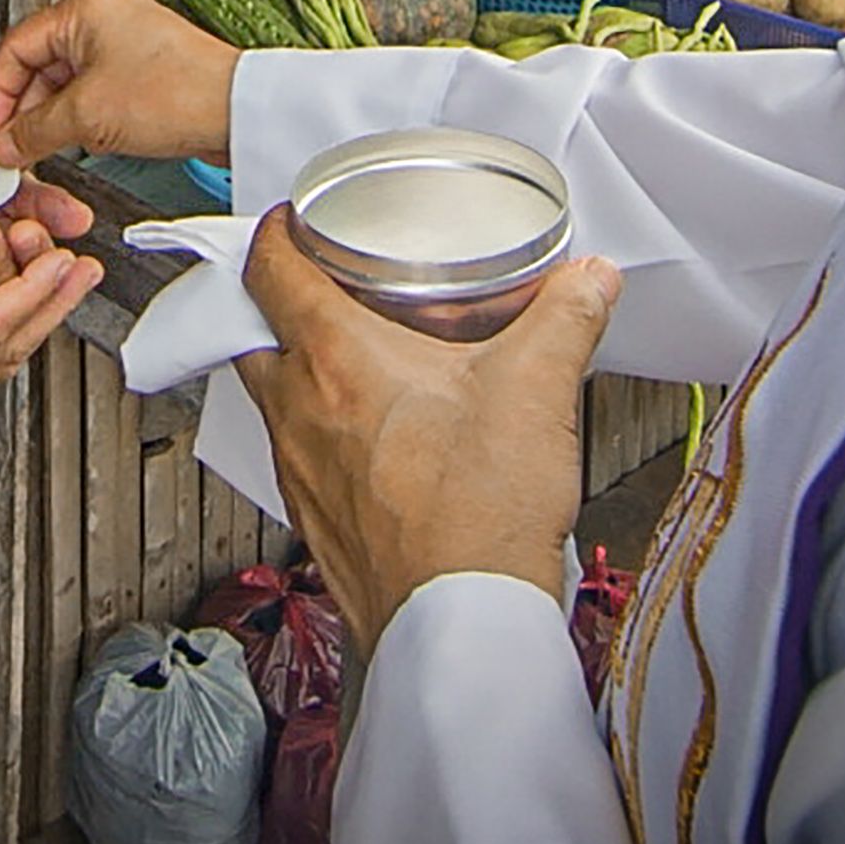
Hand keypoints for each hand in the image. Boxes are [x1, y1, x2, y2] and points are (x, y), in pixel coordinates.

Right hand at [0, 0, 242, 169]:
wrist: (237, 111)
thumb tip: (5, 144)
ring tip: (44, 151)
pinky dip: (83, 116)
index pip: (15, 47)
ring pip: (69, 80)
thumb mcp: (85, 116)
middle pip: (41, 64)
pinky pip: (98, 90)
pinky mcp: (147, 67)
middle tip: (11, 149)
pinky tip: (81, 142)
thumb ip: (33, 131)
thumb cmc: (176, 94)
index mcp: (83, 8)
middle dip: (23, 111)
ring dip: (53, 117)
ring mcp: (129, 40)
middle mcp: (105, 16)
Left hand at [232, 206, 619, 648]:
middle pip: (255, 336)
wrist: (461, 621)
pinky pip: (300, 460)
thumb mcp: (536, 390)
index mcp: (336, 361)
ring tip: (356, 366)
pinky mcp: (318, 522)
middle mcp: (300, 414)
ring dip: (301, 376)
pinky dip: (322, 438)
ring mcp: (301, 473)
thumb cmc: (477, 515)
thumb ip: (565, 319)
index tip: (293, 222)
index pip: (270, 273)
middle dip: (277, 306)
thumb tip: (589, 280)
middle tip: (320, 290)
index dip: (276, 234)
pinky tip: (375, 445)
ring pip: (275, 402)